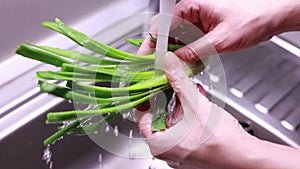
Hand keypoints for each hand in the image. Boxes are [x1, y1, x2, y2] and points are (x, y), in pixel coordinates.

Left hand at [137, 52, 256, 168]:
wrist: (245, 157)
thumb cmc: (221, 143)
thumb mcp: (196, 105)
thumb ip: (180, 82)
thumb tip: (170, 65)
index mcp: (161, 145)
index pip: (143, 119)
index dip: (148, 101)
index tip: (152, 91)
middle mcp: (169, 153)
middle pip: (161, 120)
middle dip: (170, 101)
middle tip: (173, 88)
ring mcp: (182, 154)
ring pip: (175, 125)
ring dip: (183, 107)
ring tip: (191, 95)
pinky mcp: (195, 152)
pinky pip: (186, 131)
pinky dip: (191, 117)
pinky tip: (201, 106)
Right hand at [138, 0, 299, 62]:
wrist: (273, 16)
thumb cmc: (254, 15)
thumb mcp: (221, 39)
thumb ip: (196, 51)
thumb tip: (177, 61)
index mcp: (192, 6)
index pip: (162, 25)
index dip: (153, 43)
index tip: (147, 58)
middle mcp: (192, 13)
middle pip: (168, 34)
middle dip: (164, 53)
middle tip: (158, 69)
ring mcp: (198, 23)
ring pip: (178, 41)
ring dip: (177, 56)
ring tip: (175, 70)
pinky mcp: (204, 32)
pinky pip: (189, 45)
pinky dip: (188, 56)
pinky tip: (190, 66)